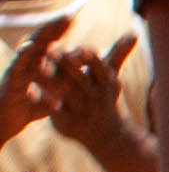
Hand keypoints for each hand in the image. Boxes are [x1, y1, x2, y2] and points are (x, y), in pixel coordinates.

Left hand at [26, 39, 161, 171]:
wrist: (108, 138)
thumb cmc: (106, 102)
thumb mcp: (113, 78)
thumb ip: (118, 53)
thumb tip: (133, 32)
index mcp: (105, 86)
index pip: (101, 71)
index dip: (93, 61)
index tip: (84, 49)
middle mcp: (93, 98)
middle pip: (80, 79)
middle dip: (66, 64)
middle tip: (52, 47)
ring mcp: (79, 111)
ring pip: (65, 93)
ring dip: (52, 79)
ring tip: (39, 65)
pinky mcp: (66, 121)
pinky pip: (53, 109)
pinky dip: (42, 100)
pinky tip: (31, 90)